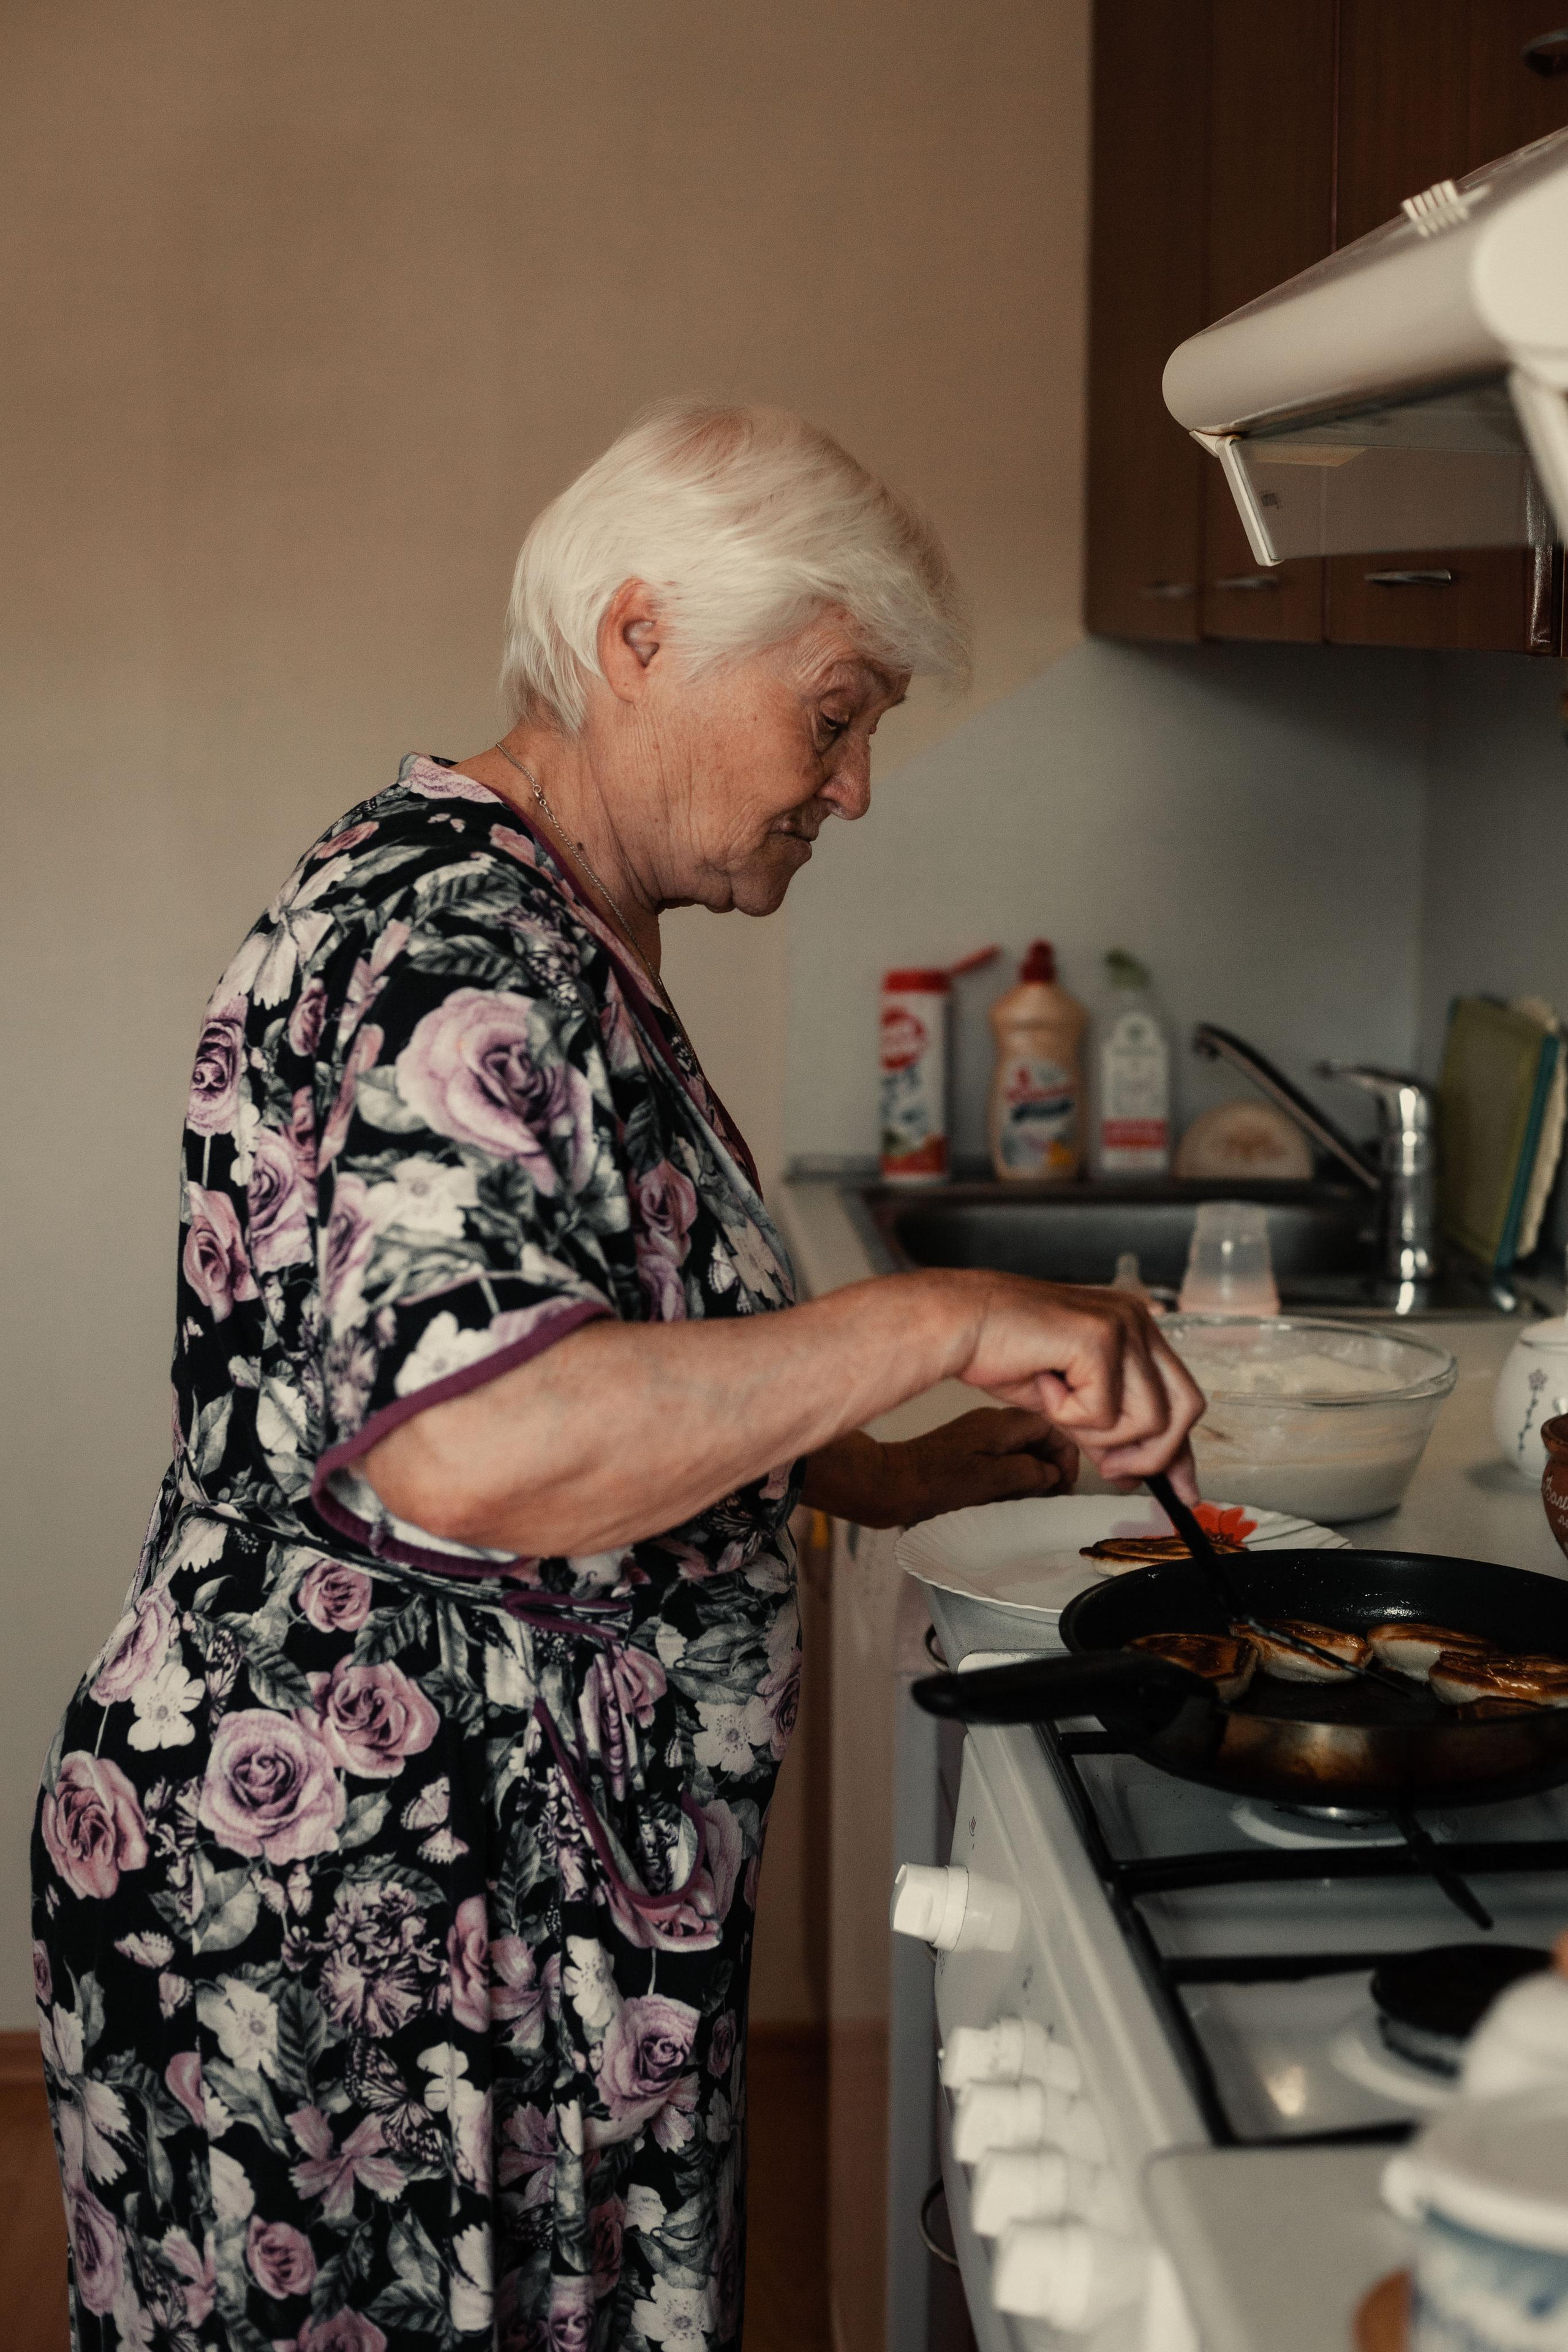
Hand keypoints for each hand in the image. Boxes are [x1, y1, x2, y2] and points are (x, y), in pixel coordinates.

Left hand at [891, 1407, 1079, 1527]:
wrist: (889, 1484)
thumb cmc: (935, 1482)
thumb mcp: (991, 1479)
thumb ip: (1029, 1472)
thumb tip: (1052, 1473)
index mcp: (1000, 1423)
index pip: (1050, 1426)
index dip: (1066, 1454)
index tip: (1068, 1483)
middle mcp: (990, 1423)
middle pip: (1036, 1436)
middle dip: (1052, 1463)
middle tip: (1056, 1495)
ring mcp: (976, 1437)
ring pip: (1018, 1448)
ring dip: (1033, 1471)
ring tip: (1037, 1500)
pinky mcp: (963, 1452)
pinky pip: (1000, 1458)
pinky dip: (1013, 1475)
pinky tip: (1011, 1497)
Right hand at [939, 1273, 1203, 1496]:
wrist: (958, 1324)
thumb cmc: (1003, 1354)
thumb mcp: (1070, 1404)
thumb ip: (1109, 1433)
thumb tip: (1136, 1474)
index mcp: (1136, 1328)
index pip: (1183, 1397)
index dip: (1182, 1449)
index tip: (1182, 1489)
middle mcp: (1138, 1319)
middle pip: (1185, 1409)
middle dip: (1150, 1454)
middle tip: (1108, 1467)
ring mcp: (1123, 1325)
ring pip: (1149, 1418)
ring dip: (1097, 1432)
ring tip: (1057, 1402)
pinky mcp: (1100, 1336)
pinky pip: (1104, 1412)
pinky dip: (1067, 1414)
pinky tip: (1043, 1384)